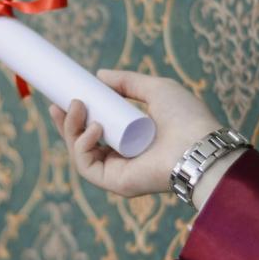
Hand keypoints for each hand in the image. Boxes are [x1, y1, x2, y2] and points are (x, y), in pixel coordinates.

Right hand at [49, 69, 241, 208]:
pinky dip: (82, 147)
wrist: (200, 144)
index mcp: (130, 139)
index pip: (95, 130)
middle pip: (82, 143)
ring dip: (71, 130)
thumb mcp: (156, 89)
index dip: (78, 116)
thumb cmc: (187, 118)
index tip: (67, 96)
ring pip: (80, 154)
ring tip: (78, 108)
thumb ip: (129, 82)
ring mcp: (117, 172)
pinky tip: (94, 129)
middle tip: (58, 104)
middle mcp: (122, 158)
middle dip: (66, 124)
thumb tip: (99, 75)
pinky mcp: (115, 183)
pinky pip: (86, 167)